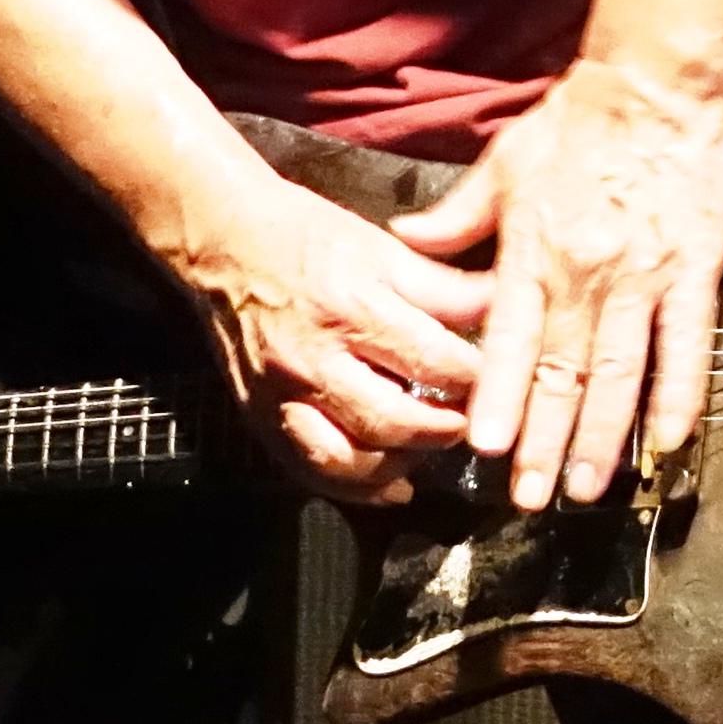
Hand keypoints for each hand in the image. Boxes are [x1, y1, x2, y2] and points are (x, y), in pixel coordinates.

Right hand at [172, 176, 489, 498]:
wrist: (219, 240)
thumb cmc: (302, 235)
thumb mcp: (381, 246)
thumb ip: (443, 286)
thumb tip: (503, 304)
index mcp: (350, 308)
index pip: (431, 361)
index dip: (476, 378)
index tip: (499, 380)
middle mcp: (312, 359)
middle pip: (392, 421)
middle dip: (444, 430)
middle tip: (470, 421)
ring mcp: (281, 394)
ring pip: (347, 459)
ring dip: (399, 466)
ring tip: (428, 450)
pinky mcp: (261, 416)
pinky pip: (308, 470)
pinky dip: (352, 488)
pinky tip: (387, 484)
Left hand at [391, 55, 722, 511]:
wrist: (656, 85)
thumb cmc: (578, 121)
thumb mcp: (504, 162)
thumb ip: (456, 215)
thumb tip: (405, 239)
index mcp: (532, 253)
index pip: (509, 342)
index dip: (497, 397)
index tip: (484, 447)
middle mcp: (584, 276)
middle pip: (561, 374)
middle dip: (544, 441)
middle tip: (531, 497)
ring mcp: (642, 279)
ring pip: (619, 373)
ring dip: (604, 436)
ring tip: (588, 486)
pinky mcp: (694, 272)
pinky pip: (686, 345)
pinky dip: (678, 393)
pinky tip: (669, 438)